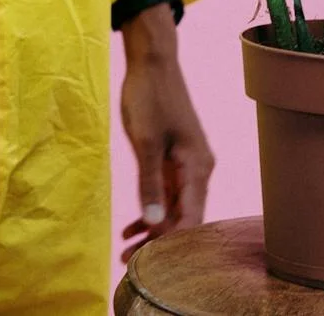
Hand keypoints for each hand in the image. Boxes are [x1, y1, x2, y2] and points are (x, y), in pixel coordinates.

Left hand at [117, 3, 211, 259]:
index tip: (150, 262)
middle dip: (159, 242)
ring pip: (173, 208)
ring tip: (126, 250)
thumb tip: (154, 222)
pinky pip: (166, 193)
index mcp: (198, 166)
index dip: (173, 243)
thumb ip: (150, 183)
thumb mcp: (145, 142)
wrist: (152, 62)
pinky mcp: (174, 158)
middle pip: (184, 217)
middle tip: (128, 262)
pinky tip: (131, 226)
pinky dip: (151, 209)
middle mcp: (198, 169)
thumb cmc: (149, 98)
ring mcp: (186, 164)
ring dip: (152, 229)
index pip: (192, 218)